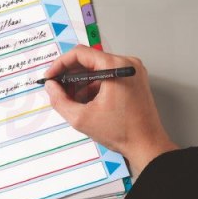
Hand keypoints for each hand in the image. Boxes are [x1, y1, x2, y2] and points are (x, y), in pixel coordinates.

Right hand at [44, 45, 177, 176]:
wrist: (146, 145)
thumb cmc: (122, 132)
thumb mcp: (81, 118)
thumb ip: (60, 100)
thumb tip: (50, 87)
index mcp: (116, 67)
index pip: (80, 53)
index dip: (60, 64)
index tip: (51, 76)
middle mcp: (127, 64)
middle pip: (88, 60)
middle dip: (69, 75)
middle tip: (57, 89)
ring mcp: (131, 71)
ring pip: (96, 69)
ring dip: (80, 82)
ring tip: (71, 100)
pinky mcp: (132, 80)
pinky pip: (106, 76)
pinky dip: (92, 86)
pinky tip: (85, 102)